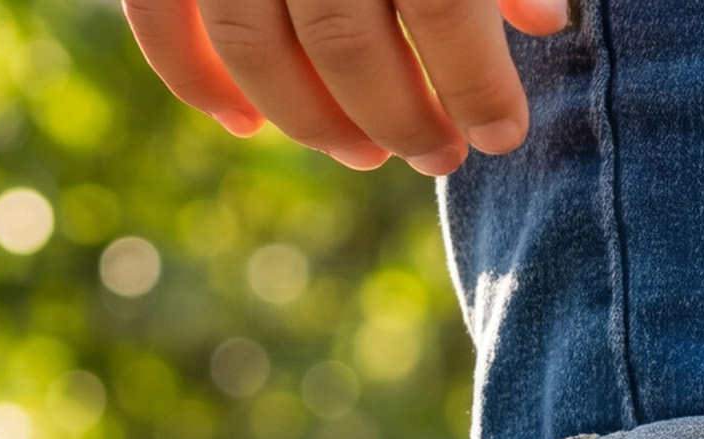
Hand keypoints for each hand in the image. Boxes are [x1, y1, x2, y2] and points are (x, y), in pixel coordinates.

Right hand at [123, 0, 565, 174]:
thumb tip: (542, 20)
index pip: (441, 3)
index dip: (476, 85)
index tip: (502, 135)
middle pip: (344, 38)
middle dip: (400, 118)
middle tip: (440, 158)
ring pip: (255, 45)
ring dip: (312, 120)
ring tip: (367, 153)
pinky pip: (161, 13)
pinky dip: (194, 76)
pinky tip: (244, 123)